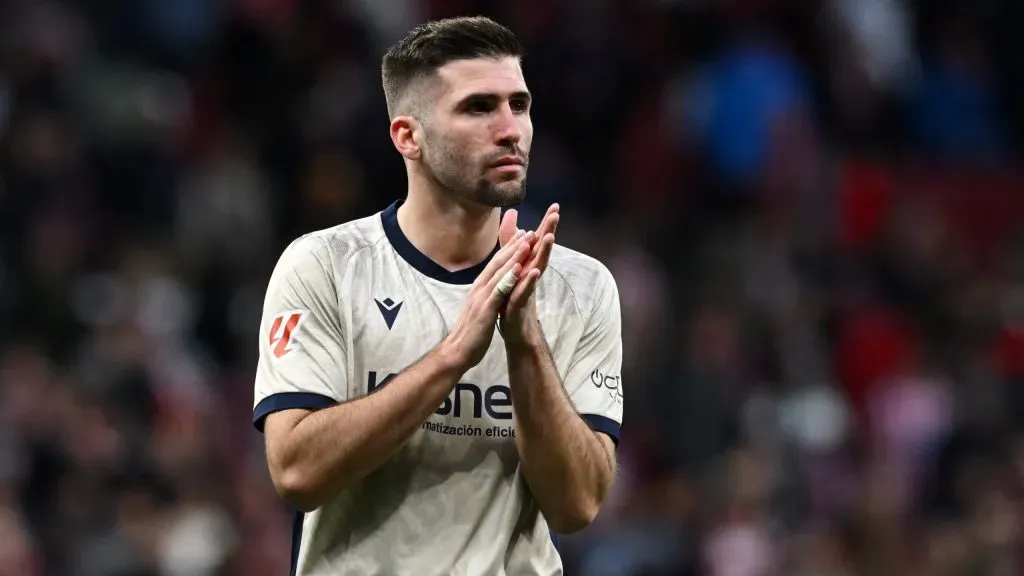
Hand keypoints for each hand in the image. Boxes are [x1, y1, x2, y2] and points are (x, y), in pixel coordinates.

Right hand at [442, 230, 533, 369]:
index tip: (521, 236)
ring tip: (527, 242)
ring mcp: (481, 298)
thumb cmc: (470, 332)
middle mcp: (479, 288)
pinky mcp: (485, 310)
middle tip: (528, 231)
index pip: (494, 264)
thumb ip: (485, 294)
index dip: (508, 249)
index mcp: (478, 288)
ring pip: (499, 273)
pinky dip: (509, 278)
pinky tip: (519, 268)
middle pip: (497, 263)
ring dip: (513, 256)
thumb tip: (491, 285)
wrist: (458, 351)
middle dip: (513, 246)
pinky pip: (499, 292)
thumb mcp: (479, 307)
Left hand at [496, 204, 559, 344]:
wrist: (515, 329)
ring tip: (549, 237)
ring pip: (537, 267)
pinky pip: (526, 289)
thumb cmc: (514, 296)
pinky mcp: (521, 302)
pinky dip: (530, 280)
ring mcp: (527, 287)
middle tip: (556, 214)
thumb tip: (516, 222)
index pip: (539, 241)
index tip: (555, 205)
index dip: (546, 224)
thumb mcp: (513, 267)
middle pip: (542, 249)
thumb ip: (512, 243)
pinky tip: (535, 270)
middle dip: (549, 231)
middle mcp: (531, 273)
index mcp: (529, 264)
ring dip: (544, 252)